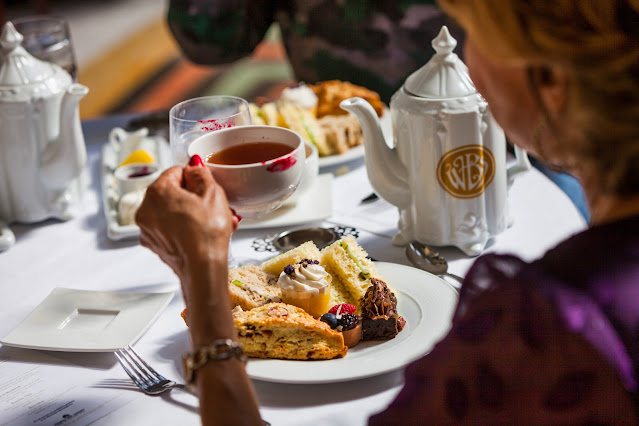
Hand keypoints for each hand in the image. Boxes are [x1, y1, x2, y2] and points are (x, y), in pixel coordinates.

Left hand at [135, 164, 237, 293]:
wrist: (203, 270)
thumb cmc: (207, 233)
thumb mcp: (212, 192)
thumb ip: (201, 173)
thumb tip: (194, 167)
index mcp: (157, 191)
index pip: (175, 171)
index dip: (194, 178)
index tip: (206, 187)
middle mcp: (145, 209)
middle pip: (172, 192)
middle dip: (194, 198)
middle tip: (213, 206)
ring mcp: (147, 229)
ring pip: (172, 212)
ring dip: (192, 214)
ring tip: (213, 222)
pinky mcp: (154, 245)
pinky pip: (170, 229)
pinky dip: (184, 228)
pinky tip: (202, 234)